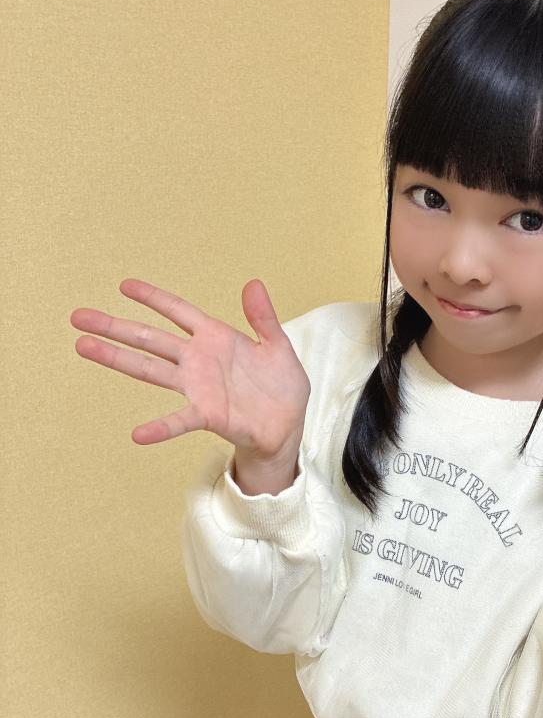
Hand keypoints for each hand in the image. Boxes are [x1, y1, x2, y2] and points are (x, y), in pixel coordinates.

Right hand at [71, 278, 309, 458]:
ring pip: (151, 369)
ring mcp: (198, 387)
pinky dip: (160, 427)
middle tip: (79, 316)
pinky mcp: (208, 414)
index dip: (153, 298)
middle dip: (115, 326)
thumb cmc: (281, 387)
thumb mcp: (278, 347)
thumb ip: (263, 318)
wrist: (288, 426)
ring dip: (118, 359)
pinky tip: (138, 434)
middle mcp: (198, 360)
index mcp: (216, 337)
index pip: (179, 311)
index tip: (124, 285)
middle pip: (150, 338)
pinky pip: (179, 420)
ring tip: (84, 347)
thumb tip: (253, 283)